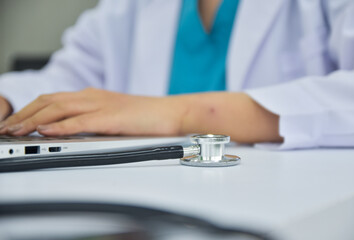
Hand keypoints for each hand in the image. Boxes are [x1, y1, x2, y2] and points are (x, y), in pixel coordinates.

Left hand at [0, 88, 281, 143]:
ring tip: (16, 130)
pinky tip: (46, 130)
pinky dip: (60, 125)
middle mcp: (94, 97)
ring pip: (59, 108)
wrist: (175, 114)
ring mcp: (103, 106)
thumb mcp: (116, 117)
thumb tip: (75, 132)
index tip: (18, 121)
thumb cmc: (150, 118)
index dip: (32, 109)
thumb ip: (95, 122)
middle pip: (50, 101)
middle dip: (25, 113)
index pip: (55, 100)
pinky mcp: (112, 118)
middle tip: (8, 127)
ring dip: (34, 119)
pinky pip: (80, 121)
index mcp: (95, 97)